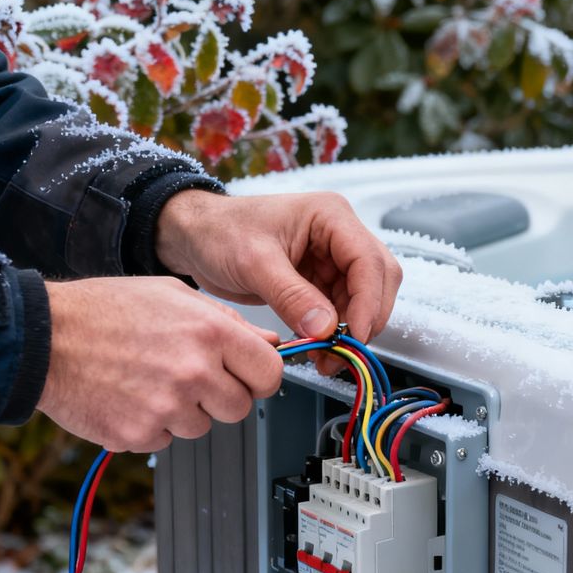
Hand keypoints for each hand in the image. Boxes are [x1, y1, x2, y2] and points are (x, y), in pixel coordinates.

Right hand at [37, 277, 282, 451]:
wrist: (44, 338)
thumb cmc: (105, 310)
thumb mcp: (173, 295)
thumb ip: (227, 321)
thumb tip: (268, 341)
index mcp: (209, 333)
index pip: (270, 374)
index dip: (260, 377)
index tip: (249, 377)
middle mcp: (193, 372)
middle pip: (240, 408)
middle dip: (220, 397)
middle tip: (188, 377)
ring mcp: (166, 407)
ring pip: (202, 427)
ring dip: (183, 411)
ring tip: (150, 380)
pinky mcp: (139, 434)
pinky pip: (165, 440)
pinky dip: (151, 425)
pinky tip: (130, 396)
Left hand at [155, 190, 402, 342]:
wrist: (194, 238)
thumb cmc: (219, 232)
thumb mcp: (254, 262)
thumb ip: (292, 296)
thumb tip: (326, 328)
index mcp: (330, 216)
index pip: (369, 261)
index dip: (369, 302)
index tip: (355, 336)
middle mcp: (339, 234)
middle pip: (378, 280)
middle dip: (365, 319)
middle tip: (343, 352)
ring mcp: (332, 258)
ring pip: (364, 299)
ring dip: (351, 330)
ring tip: (326, 357)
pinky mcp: (320, 280)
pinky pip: (342, 309)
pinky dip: (336, 331)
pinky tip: (319, 348)